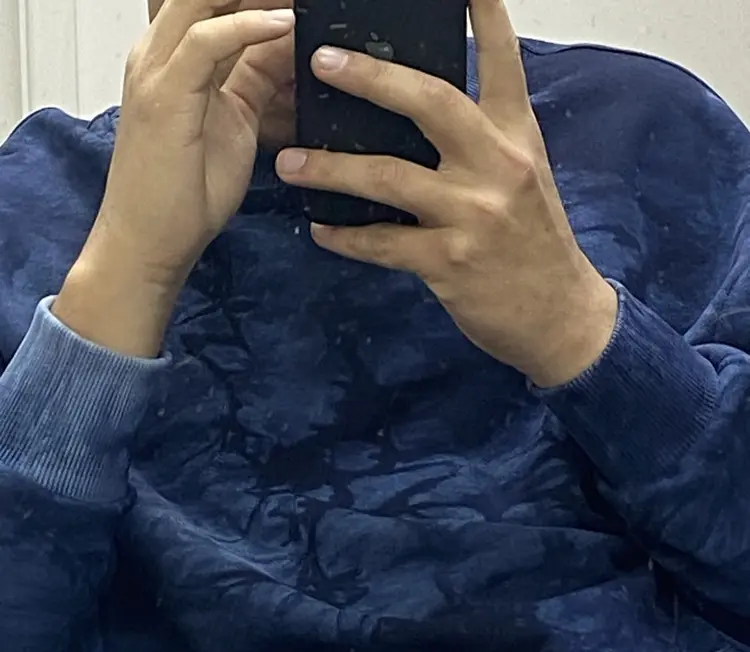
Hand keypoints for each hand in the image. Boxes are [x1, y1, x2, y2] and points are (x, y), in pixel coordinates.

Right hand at [55, 0, 294, 355]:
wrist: (150, 241)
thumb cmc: (186, 194)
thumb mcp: (237, 119)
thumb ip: (257, 78)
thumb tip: (287, 46)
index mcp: (173, 58)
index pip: (214, 1)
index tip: (302, 2)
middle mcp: (158, 55)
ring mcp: (156, 71)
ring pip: (202, 1)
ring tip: (301, 1)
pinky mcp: (164, 95)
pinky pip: (206, 42)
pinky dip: (247, 28)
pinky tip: (284, 24)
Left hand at [276, 0, 616, 386]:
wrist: (560, 314)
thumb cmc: (536, 243)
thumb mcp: (524, 178)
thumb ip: (485, 141)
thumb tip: (424, 112)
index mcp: (516, 137)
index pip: (501, 60)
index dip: (481, 13)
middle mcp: (498, 166)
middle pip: (431, 103)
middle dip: (371, 77)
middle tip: (321, 60)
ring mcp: (473, 215)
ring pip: (389, 178)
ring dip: (331, 169)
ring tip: (289, 163)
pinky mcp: (450, 263)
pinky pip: (383, 244)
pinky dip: (346, 237)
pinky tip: (320, 230)